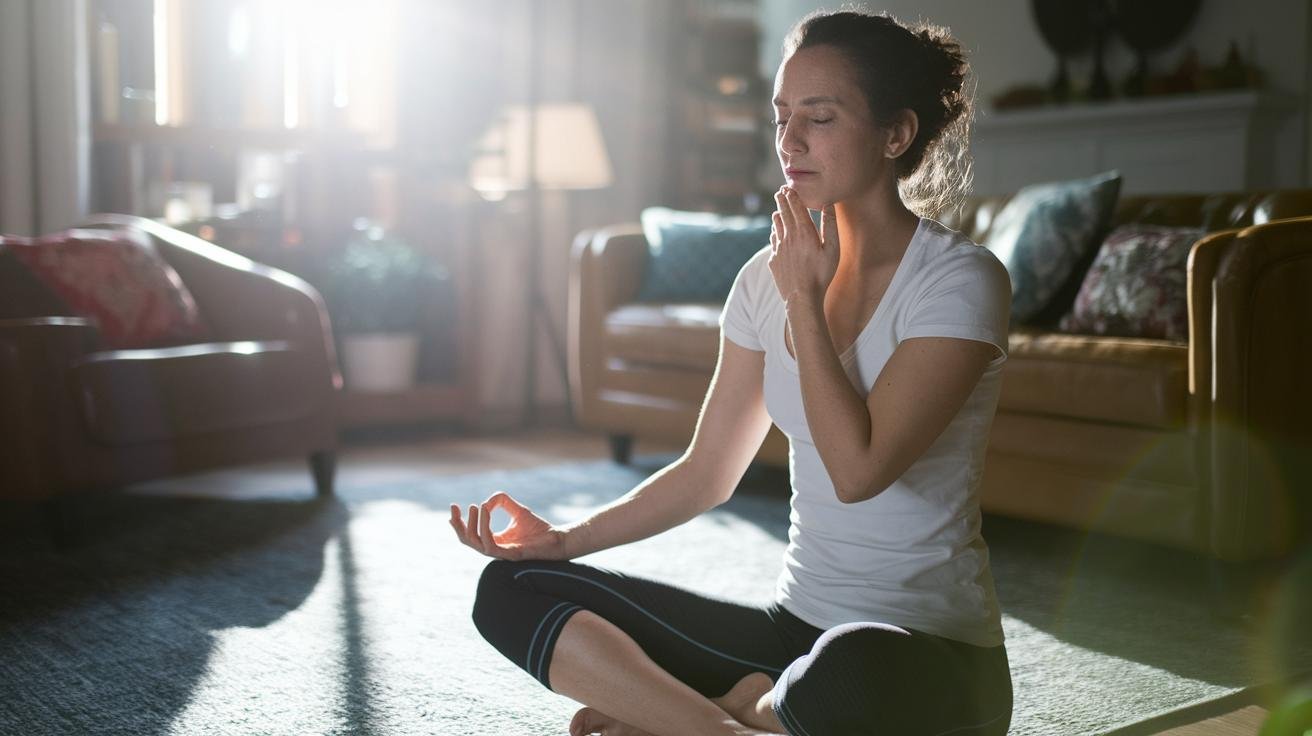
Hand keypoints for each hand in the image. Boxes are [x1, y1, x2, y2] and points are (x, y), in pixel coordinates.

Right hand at [448, 492, 568, 560]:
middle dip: (458, 525)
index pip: (469, 535)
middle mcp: (494, 549)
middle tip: (455, 507)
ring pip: (476, 543)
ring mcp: (501, 554)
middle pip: (467, 541)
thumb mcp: (517, 509)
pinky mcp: (510, 555)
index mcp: (494, 541)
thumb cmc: (538, 528)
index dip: (458, 522)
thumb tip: (485, 502)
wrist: (557, 539)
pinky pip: (490, 544)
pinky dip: (485, 527)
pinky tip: (485, 511)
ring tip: (476, 506)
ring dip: (473, 524)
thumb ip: (501, 501)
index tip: (453, 506)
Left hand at [768, 186, 838, 303]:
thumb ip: (829, 225)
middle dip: (782, 200)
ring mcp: (779, 248)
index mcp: (804, 232)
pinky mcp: (773, 259)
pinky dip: (774, 232)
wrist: (802, 297)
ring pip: (776, 226)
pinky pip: (773, 240)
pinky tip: (776, 232)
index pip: (795, 207)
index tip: (788, 187)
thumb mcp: (832, 249)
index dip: (792, 195)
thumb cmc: (822, 274)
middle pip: (783, 213)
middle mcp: (788, 236)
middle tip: (780, 191)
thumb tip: (828, 205)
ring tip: (778, 209)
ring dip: (777, 214)